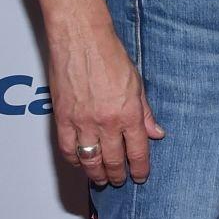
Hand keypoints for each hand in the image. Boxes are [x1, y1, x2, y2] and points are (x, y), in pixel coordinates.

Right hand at [50, 20, 164, 183]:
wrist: (81, 38)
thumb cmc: (109, 55)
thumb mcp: (137, 84)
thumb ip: (145, 112)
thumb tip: (156, 133)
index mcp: (128, 114)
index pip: (137, 152)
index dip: (140, 169)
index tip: (140, 176)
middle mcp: (106, 122)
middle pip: (113, 161)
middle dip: (118, 175)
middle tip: (119, 180)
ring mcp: (82, 122)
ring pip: (90, 161)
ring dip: (96, 173)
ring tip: (101, 178)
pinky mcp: (62, 118)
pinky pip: (68, 149)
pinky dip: (75, 160)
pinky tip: (80, 163)